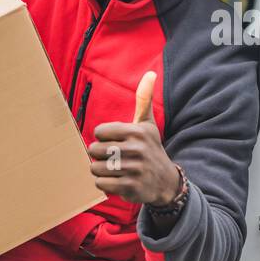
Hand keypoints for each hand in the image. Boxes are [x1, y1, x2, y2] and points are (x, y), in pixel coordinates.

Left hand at [87, 71, 181, 205]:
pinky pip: (101, 183)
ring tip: (115, 170)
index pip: (99, 132)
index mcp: (137, 131)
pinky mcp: (130, 187)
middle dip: (100, 155)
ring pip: (95, 167)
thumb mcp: (148, 125)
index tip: (116, 142)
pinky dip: (105, 184)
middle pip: (94, 150)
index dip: (104, 138)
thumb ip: (144, 99)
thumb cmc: (151, 149)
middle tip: (114, 158)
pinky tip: (117, 181)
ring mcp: (133, 169)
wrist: (165, 182)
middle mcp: (136, 149)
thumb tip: (151, 73)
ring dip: (101, 170)